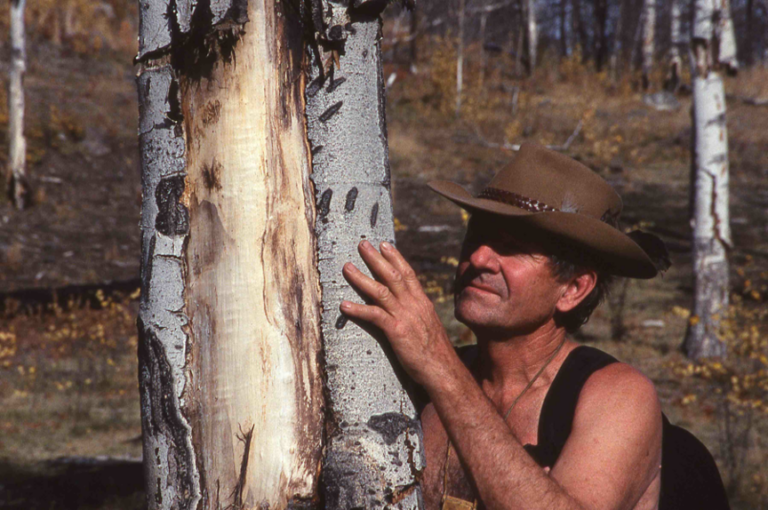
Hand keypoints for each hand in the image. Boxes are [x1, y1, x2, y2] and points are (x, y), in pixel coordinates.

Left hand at [340, 240, 455, 386]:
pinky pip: (374, 315)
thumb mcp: (428, 326)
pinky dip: (358, 309)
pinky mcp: (397, 331)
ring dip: (361, 278)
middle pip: (392, 275)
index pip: (408, 273)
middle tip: (362, 244)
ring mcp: (405, 317)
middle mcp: (414, 305)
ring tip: (347, 267)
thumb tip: (408, 306)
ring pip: (380, 291)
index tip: (384, 244)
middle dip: (376, 258)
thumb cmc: (435, 352)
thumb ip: (417, 313)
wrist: (443, 370)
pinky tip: (344, 305)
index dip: (395, 257)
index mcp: (422, 302)